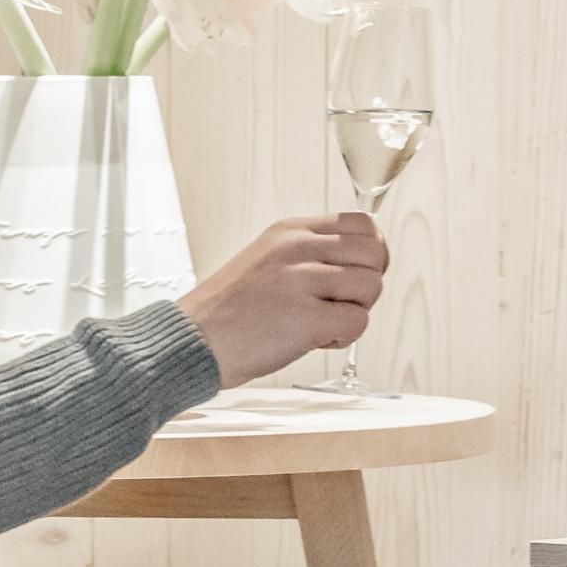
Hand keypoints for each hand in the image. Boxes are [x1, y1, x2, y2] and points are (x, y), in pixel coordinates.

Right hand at [178, 213, 390, 386]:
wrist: (192, 341)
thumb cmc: (231, 311)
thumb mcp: (268, 259)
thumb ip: (312, 253)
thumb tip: (367, 262)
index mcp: (290, 231)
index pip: (363, 225)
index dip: (372, 255)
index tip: (358, 276)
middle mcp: (297, 248)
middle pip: (374, 255)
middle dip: (366, 285)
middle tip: (337, 305)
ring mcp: (300, 281)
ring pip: (371, 287)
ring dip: (354, 312)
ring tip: (321, 323)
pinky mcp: (305, 318)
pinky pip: (358, 323)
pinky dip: (342, 338)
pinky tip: (313, 339)